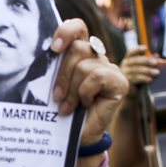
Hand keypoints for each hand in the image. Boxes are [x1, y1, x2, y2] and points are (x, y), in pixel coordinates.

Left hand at [50, 19, 129, 166]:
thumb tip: (46, 52)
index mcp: (81, 53)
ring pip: (84, 66)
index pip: (78, 28)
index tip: (53, 49)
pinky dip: (85, 93)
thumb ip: (55, 67)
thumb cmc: (63, 112)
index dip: (66, 32)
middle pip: (78, 48)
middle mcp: (98, 57)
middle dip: (62, 75)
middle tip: (56, 97)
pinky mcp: (119, 81)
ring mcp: (110, 68)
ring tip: (68, 107)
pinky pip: (96, 77)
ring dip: (72, 90)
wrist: (77, 138)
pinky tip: (86, 105)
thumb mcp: (55, 85)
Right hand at [120, 46, 159, 87]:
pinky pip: (135, 79)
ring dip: (148, 71)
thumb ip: (151, 61)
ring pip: (137, 70)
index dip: (137, 50)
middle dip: (147, 61)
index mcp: (128, 59)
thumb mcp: (144, 68)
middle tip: (156, 63)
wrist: (131, 92)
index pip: (131, 52)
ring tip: (157, 72)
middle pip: (136, 60)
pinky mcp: (126, 82)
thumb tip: (157, 55)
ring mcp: (124, 74)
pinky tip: (150, 79)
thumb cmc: (138, 78)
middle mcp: (125, 65)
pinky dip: (144, 78)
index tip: (145, 48)